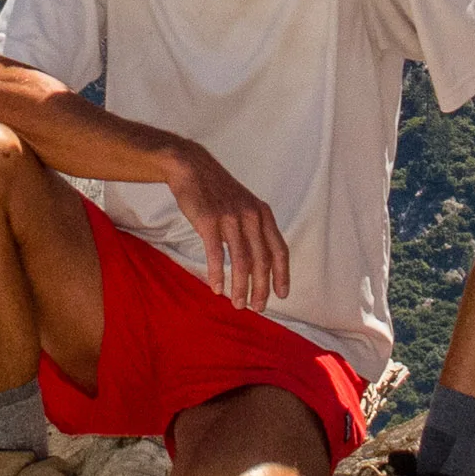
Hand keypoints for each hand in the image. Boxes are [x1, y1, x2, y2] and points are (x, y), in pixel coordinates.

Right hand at [165, 144, 288, 310]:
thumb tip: (260, 260)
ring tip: (238, 304)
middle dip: (261, 288)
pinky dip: (218, 274)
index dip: (282, 275)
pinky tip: (217, 289)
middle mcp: (251, 216)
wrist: (192, 168)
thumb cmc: (218, 191)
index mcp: (263, 214)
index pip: (279, 250)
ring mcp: (230, 218)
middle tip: (258, 307)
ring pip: (241, 261)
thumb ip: (254, 228)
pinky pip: (216, 254)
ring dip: (240, 287)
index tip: (282, 295)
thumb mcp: (245, 204)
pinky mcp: (209, 221)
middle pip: (262, 260)